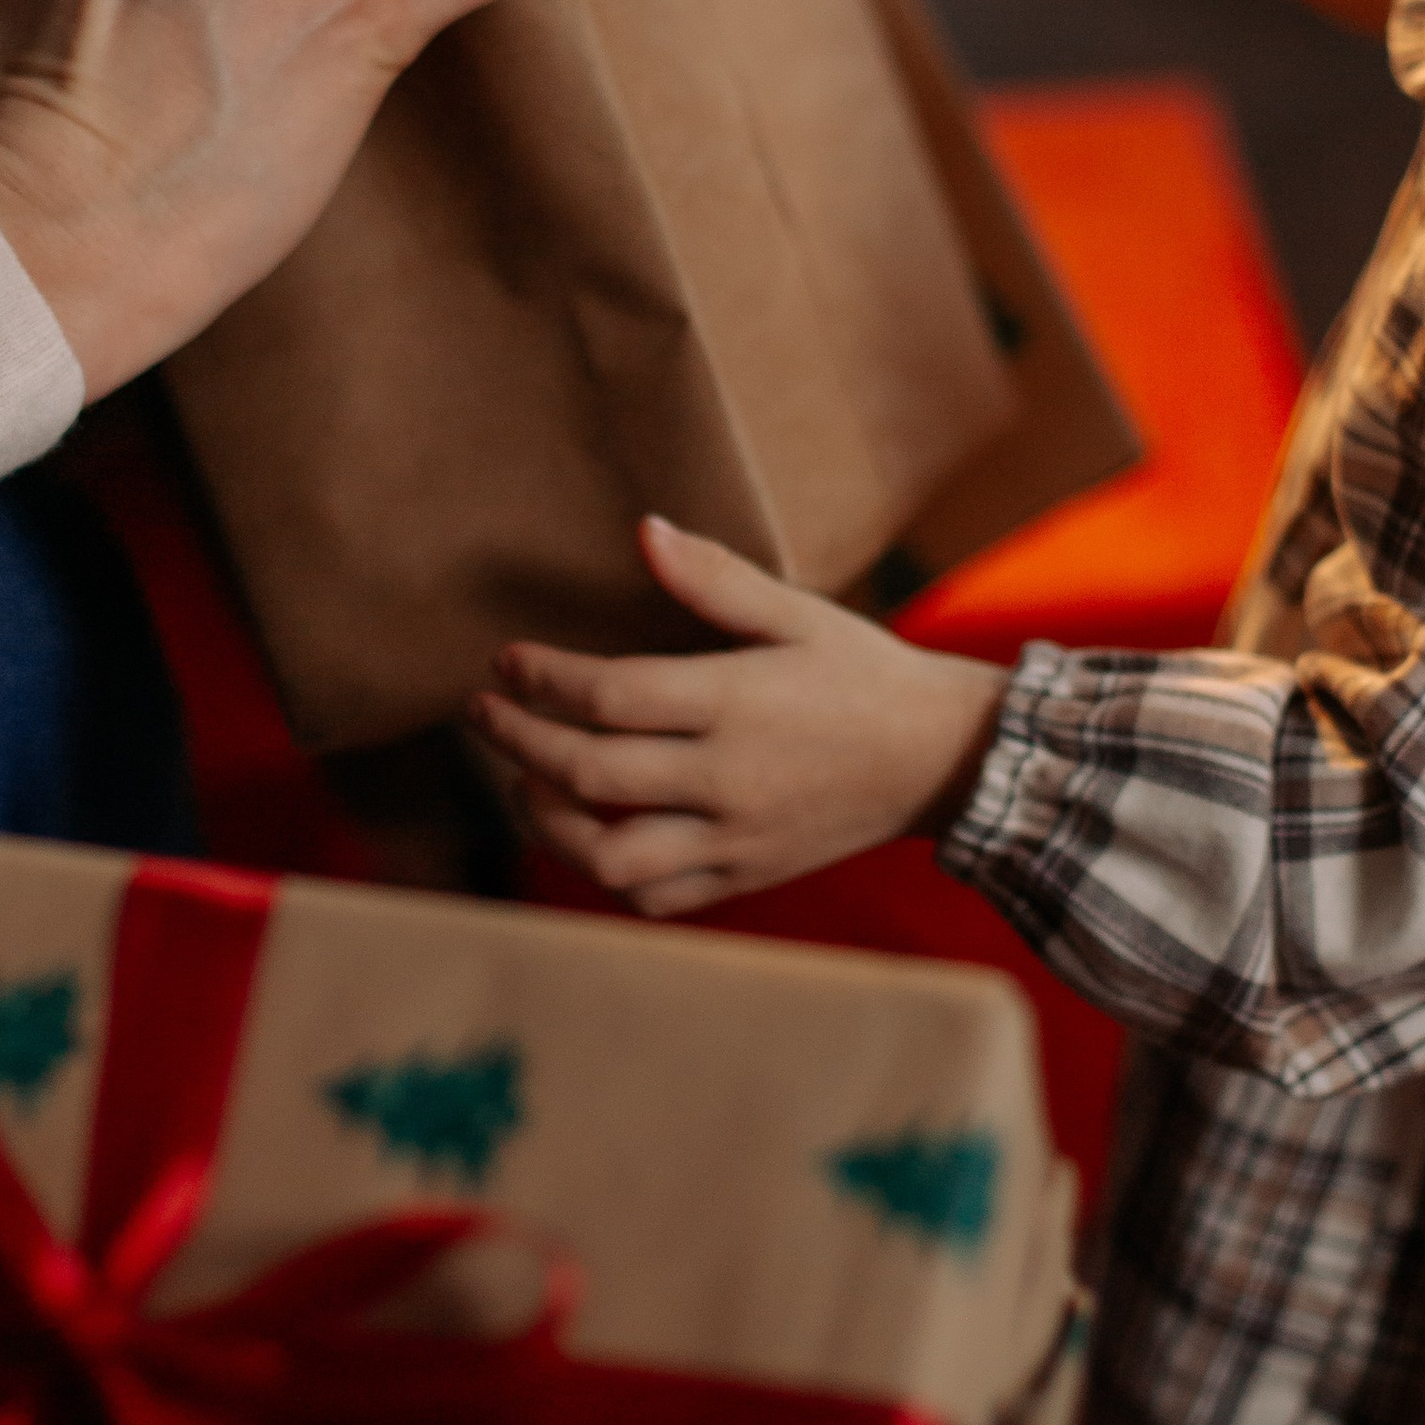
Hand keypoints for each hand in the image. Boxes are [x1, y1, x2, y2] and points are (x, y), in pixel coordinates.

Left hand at [472, 516, 1006, 914]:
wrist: (942, 759)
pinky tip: (585, 833)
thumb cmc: (864, 674)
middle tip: (482, 713)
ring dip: (546, 821)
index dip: (542, 680)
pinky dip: (606, 874)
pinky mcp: (747, 875)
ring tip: (522, 781)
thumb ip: (716, 579)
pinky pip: (657, 895)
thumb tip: (645, 529)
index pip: (609, 696)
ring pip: (611, 856)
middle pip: (589, 774)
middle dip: (518, 742)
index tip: (506, 661)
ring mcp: (737, 837)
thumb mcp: (799, 612)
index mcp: (737, 701)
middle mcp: (729, 777)